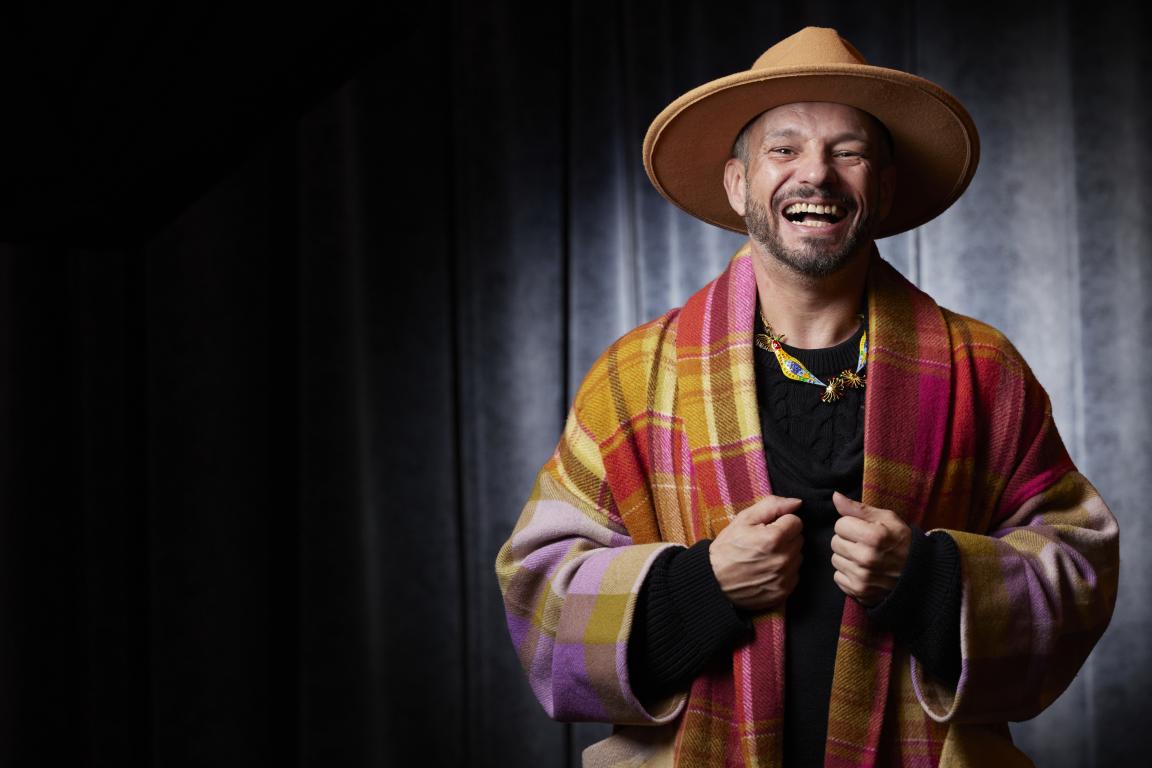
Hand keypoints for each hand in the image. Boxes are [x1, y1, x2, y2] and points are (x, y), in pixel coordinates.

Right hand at [709, 495, 803, 611]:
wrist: (714, 580)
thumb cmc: (727, 548)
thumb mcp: (744, 519)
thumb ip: (772, 506)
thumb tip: (797, 502)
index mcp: (774, 539)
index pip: (796, 522)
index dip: (781, 522)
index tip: (768, 528)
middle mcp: (783, 559)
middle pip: (798, 539)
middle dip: (785, 538)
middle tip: (764, 543)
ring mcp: (784, 578)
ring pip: (798, 557)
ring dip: (786, 554)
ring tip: (765, 557)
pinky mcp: (783, 592)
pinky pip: (794, 575)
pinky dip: (784, 571)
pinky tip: (767, 570)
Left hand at [830, 492, 911, 606]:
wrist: (920, 575)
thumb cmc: (902, 542)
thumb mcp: (888, 519)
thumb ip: (858, 508)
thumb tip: (835, 496)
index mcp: (874, 536)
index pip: (840, 525)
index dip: (851, 525)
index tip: (863, 530)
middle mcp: (866, 558)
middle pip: (835, 542)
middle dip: (847, 540)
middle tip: (864, 544)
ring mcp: (862, 577)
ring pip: (835, 560)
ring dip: (846, 557)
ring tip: (865, 557)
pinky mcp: (859, 591)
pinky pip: (838, 577)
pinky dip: (847, 574)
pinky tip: (863, 571)